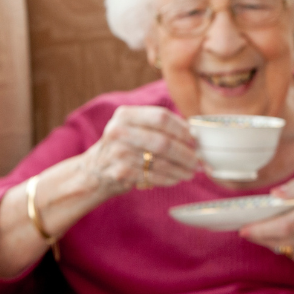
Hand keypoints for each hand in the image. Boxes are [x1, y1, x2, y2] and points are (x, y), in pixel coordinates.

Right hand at [80, 106, 199, 196]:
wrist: (95, 169)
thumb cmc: (124, 145)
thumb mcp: (133, 126)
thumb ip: (158, 125)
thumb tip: (195, 135)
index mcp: (125, 115)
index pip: (161, 117)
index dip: (182, 129)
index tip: (195, 139)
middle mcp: (119, 131)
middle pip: (163, 142)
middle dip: (185, 153)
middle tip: (198, 160)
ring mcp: (118, 153)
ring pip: (160, 162)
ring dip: (181, 169)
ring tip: (192, 172)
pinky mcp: (121, 173)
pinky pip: (153, 176)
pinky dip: (169, 178)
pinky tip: (177, 178)